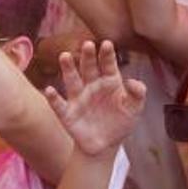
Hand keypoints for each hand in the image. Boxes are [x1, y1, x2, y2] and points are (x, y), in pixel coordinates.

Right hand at [44, 40, 146, 157]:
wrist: (105, 145)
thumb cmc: (120, 123)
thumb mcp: (134, 109)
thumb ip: (137, 94)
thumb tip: (133, 82)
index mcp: (109, 81)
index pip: (108, 65)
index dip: (107, 55)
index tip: (107, 43)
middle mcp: (91, 86)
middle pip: (88, 68)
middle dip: (87, 56)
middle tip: (87, 44)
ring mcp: (78, 98)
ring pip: (72, 80)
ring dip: (68, 69)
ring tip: (64, 56)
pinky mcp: (67, 113)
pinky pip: (59, 104)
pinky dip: (53, 98)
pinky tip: (50, 90)